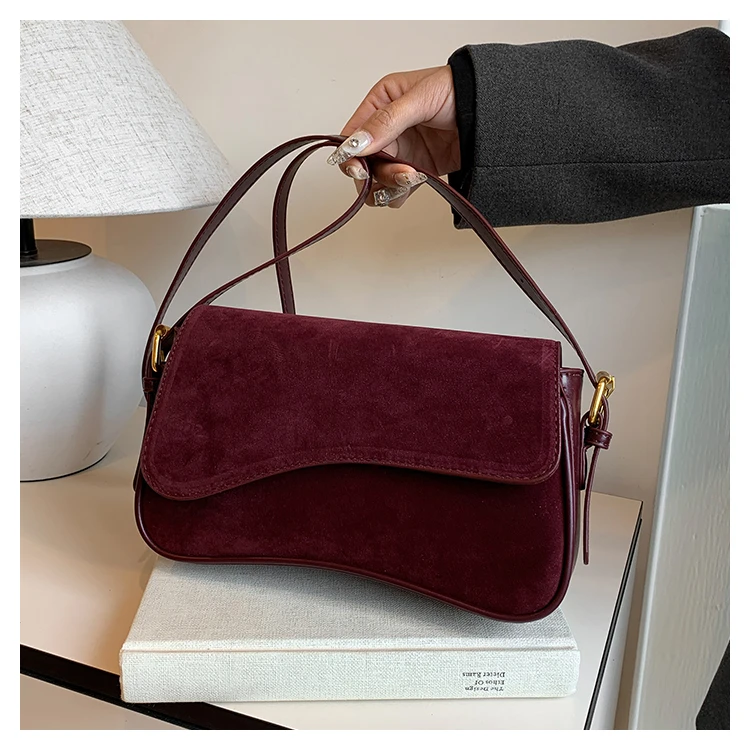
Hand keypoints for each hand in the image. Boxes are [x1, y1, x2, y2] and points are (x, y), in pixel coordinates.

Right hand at [327, 65, 457, 207]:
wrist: (492, 110)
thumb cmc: (458, 90)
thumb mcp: (420, 98)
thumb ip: (386, 122)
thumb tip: (356, 143)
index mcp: (381, 103)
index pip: (352, 135)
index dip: (351, 155)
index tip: (360, 170)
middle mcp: (387, 129)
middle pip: (364, 164)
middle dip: (379, 174)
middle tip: (401, 174)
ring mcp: (402, 151)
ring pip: (378, 181)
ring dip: (390, 186)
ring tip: (412, 178)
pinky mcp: (416, 169)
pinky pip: (396, 189)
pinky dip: (400, 193)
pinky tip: (415, 184)